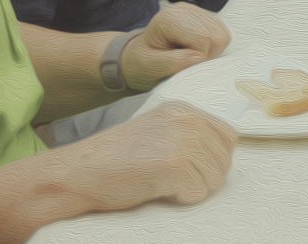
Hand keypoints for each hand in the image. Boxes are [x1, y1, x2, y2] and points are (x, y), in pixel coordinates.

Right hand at [55, 102, 234, 211]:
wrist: (79, 172)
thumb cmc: (115, 158)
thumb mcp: (158, 131)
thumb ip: (190, 134)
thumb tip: (224, 152)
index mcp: (183, 109)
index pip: (229, 136)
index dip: (214, 158)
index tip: (191, 166)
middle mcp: (185, 119)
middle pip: (223, 159)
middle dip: (204, 176)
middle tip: (172, 178)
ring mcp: (181, 140)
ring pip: (214, 178)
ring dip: (192, 187)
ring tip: (162, 181)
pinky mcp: (174, 165)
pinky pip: (198, 193)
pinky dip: (181, 198)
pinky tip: (158, 188)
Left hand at [120, 3, 230, 92]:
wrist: (138, 57)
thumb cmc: (141, 64)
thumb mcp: (150, 67)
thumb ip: (172, 62)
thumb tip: (198, 57)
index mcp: (169, 19)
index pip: (203, 38)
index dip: (199, 58)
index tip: (183, 67)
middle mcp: (184, 9)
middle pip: (216, 35)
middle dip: (207, 55)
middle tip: (188, 63)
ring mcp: (195, 11)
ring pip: (222, 34)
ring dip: (210, 51)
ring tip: (190, 56)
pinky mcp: (202, 17)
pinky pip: (221, 34)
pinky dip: (212, 47)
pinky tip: (195, 50)